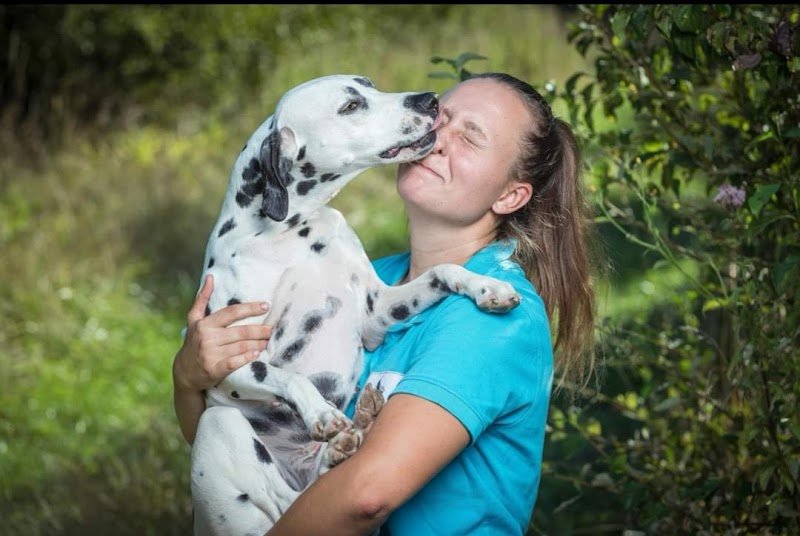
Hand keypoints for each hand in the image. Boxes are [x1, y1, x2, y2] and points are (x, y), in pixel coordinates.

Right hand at [173, 274, 271, 392]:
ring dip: (257, 344)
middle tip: (271, 330)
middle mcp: (207, 338)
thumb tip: (210, 277)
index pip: (232, 313)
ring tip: (267, 341)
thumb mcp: (194, 320)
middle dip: (259, 330)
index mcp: (205, 324)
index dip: (250, 308)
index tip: (266, 306)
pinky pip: (234, 362)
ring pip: (241, 346)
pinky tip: (256, 354)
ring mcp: (211, 354)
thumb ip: (202, 298)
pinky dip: (247, 358)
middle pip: (240, 331)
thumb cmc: (193, 342)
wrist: (184, 372)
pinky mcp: (214, 369)